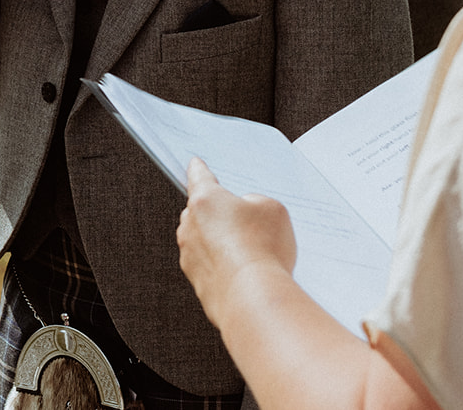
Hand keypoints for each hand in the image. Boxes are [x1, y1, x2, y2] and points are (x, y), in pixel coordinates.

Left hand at [177, 158, 297, 324]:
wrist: (253, 299)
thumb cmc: (262, 250)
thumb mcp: (273, 209)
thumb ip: (256, 202)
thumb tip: (247, 213)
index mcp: (205, 200)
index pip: (199, 176)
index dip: (200, 169)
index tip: (195, 164)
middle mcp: (190, 226)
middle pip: (202, 212)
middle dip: (221, 215)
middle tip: (249, 224)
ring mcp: (190, 256)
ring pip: (205, 241)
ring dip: (222, 244)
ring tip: (253, 254)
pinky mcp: (197, 282)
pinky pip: (210, 266)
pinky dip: (224, 267)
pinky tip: (246, 273)